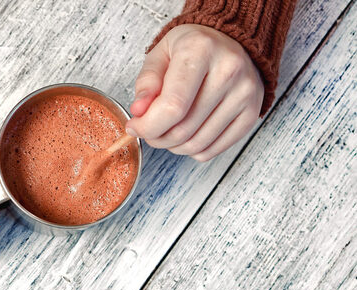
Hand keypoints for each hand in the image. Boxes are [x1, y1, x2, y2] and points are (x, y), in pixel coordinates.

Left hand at [127, 24, 263, 161]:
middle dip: (157, 137)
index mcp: (201, 50)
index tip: (134, 127)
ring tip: (166, 131)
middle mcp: (229, 70)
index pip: (172, 106)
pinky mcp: (252, 111)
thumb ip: (146, 82)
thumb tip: (139, 112)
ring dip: (173, 146)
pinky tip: (186, 135)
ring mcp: (245, 93)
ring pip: (197, 143)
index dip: (147, 126)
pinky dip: (193, 150)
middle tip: (148, 130)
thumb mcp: (161, 54)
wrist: (228, 41)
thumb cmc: (191, 48)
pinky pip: (214, 149)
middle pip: (183, 128)